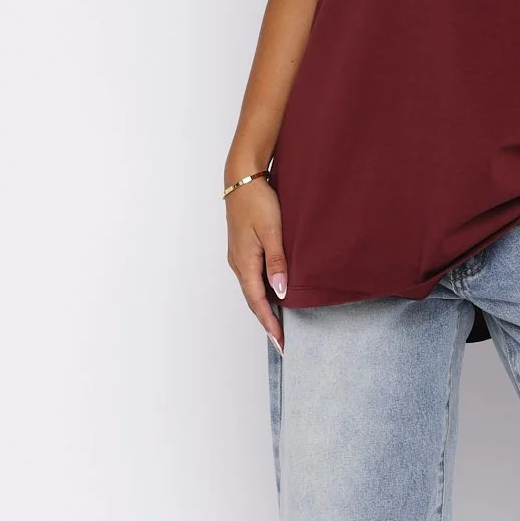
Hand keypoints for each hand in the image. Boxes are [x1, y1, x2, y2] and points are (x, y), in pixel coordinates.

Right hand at [225, 175, 286, 353]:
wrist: (242, 179)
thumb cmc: (258, 201)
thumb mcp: (272, 231)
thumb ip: (277, 262)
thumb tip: (280, 292)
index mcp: (245, 262)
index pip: (257, 301)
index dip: (269, 322)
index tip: (280, 341)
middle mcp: (238, 263)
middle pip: (253, 299)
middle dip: (266, 320)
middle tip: (281, 340)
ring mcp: (239, 257)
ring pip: (252, 289)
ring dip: (264, 307)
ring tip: (279, 322)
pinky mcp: (243, 249)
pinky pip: (252, 277)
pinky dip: (262, 291)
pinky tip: (273, 294)